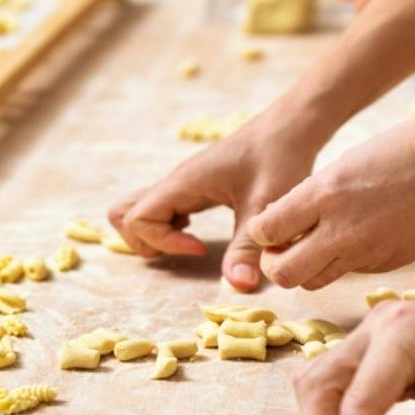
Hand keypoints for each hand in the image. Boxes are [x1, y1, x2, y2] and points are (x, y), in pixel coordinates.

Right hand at [110, 106, 319, 291]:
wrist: (291, 127)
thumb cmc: (280, 158)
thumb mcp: (265, 207)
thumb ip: (247, 248)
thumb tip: (237, 286)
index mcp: (184, 183)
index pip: (138, 218)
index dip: (163, 242)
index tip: (202, 249)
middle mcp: (175, 182)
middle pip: (123, 214)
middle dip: (144, 242)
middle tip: (185, 249)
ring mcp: (180, 184)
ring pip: (137, 211)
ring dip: (153, 236)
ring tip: (190, 244)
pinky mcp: (192, 187)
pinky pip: (159, 210)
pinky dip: (167, 228)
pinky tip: (198, 234)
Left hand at [247, 114, 414, 289]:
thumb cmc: (405, 150)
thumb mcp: (347, 162)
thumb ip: (312, 196)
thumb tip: (283, 224)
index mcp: (325, 193)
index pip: (266, 230)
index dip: (261, 232)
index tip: (268, 227)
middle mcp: (342, 229)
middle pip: (284, 273)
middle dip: (275, 264)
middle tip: (283, 250)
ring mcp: (367, 252)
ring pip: (314, 281)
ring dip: (307, 269)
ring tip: (316, 246)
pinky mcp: (388, 264)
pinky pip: (350, 273)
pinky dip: (344, 262)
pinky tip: (359, 238)